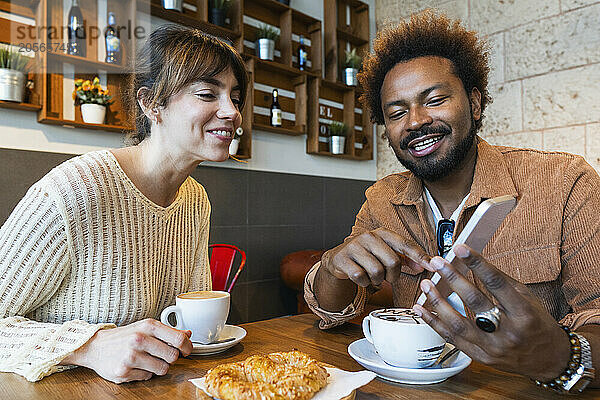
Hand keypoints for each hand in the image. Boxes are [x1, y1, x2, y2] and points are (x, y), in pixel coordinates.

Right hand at [62, 318, 192, 382]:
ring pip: (162, 369)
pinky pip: (147, 377)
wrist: (96, 346)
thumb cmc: (125, 336)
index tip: (186, 350)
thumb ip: (169, 332)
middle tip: (161, 355)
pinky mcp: (123, 371)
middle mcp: (139, 339)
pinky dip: (145, 373)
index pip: (179, 338)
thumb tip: (188, 333)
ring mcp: (131, 356)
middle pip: (173, 356)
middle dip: (170, 358)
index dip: (187, 347)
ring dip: (158, 367)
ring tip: (147, 360)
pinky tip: (135, 366)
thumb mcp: (146, 328)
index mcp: (148, 326)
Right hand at [323, 228, 429, 286]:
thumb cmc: (366, 256)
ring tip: (374, 278)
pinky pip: (360, 277)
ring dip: (378, 281)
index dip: (420, 256)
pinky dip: (364, 283)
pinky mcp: (342, 259)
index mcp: (382, 233)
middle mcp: (368, 236)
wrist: (337, 258)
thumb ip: (405, 258)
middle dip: (393, 275)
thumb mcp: (385, 253)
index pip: (405, 244)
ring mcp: (354, 247)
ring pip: (377, 271)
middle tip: (388, 278)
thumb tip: (425, 264)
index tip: (432, 266)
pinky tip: (362, 279)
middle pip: (393, 261)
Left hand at [413, 244, 570, 380]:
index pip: (496, 284)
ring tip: (426, 285)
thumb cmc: (537, 324)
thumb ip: (500, 282)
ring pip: (458, 324)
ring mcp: (493, 347)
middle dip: (453, 279)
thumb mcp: (527, 299)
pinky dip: (435, 323)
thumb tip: (473, 262)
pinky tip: (422, 310)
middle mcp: (508, 332)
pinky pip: (452, 340)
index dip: (477, 264)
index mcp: (524, 313)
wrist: (549, 360)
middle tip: (437, 263)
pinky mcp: (481, 357)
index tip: (461, 249)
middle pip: (475, 302)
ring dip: (437, 302)